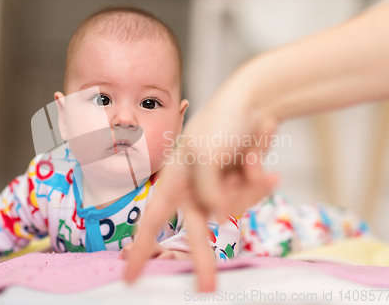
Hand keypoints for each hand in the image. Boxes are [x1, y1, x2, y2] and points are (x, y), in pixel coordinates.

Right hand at [124, 81, 278, 291]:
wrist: (255, 102)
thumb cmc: (222, 120)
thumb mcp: (206, 154)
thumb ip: (206, 190)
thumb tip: (217, 216)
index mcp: (174, 179)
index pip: (152, 220)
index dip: (140, 249)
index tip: (130, 276)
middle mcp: (193, 188)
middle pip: (197, 230)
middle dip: (204, 256)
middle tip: (206, 287)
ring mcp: (218, 187)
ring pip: (232, 211)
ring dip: (247, 185)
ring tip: (251, 155)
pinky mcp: (239, 185)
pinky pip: (250, 196)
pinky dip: (258, 178)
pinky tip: (257, 152)